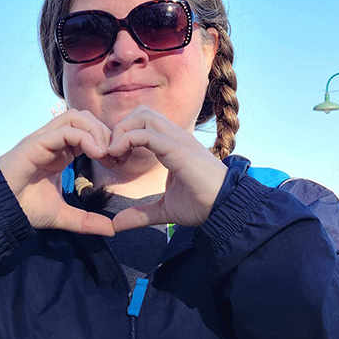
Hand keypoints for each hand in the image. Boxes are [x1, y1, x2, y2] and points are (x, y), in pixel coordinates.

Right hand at [0, 111, 114, 234]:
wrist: (0, 208)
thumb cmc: (25, 207)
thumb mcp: (63, 216)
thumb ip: (87, 221)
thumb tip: (112, 230)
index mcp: (61, 153)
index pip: (89, 132)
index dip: (106, 143)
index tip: (117, 162)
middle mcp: (54, 142)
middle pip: (86, 118)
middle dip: (105, 133)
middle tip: (114, 156)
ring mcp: (45, 139)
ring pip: (76, 116)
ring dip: (96, 131)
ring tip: (104, 153)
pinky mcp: (38, 142)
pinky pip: (66, 129)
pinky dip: (84, 136)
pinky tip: (95, 153)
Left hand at [105, 107, 226, 231]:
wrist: (225, 207)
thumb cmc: (202, 205)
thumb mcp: (164, 210)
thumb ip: (140, 214)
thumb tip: (116, 225)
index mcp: (172, 145)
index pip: (142, 123)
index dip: (122, 137)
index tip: (113, 161)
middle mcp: (175, 136)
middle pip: (139, 113)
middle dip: (119, 130)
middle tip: (112, 156)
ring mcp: (177, 140)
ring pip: (141, 116)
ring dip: (122, 132)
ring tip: (116, 156)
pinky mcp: (177, 149)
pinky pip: (146, 134)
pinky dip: (127, 140)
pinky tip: (120, 157)